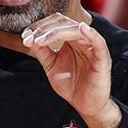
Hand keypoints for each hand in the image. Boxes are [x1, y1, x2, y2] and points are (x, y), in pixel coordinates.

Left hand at [22, 13, 120, 127]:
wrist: (85, 105)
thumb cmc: (71, 84)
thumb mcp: (51, 65)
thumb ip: (41, 51)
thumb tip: (28, 37)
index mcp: (70, 40)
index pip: (56, 23)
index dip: (40, 26)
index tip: (25, 35)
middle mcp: (82, 40)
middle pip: (64, 23)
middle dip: (45, 28)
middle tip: (31, 37)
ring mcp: (92, 48)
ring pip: (76, 30)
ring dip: (57, 32)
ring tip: (41, 40)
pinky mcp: (102, 58)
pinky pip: (98, 42)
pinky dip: (91, 33)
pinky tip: (81, 28)